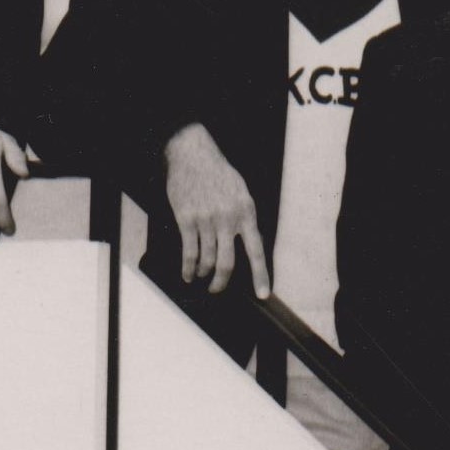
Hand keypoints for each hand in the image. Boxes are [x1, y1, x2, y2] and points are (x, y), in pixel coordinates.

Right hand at [165, 125, 270, 298]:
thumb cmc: (219, 174)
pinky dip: (188, 268)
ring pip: (206, 260)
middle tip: (217, 289)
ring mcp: (206, 220)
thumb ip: (244, 218)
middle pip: (227, 263)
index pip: (257, 251)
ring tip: (201, 276)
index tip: (262, 294)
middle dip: (221, 282)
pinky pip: (189, 252)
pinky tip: (188, 274)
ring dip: (203, 273)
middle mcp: (228, 219)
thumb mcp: (241, 192)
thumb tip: (247, 244)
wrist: (193, 155)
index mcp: (246, 213)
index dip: (260, 275)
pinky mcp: (187, 219)